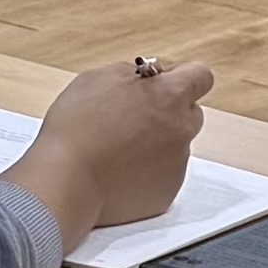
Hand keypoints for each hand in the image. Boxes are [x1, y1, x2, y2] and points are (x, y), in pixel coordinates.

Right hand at [5, 54, 216, 245]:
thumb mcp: (98, 79)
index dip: (183, 79)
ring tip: (117, 151)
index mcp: (169, 95)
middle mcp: (182, 128)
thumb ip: (131, 74)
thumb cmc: (77, 127)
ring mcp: (177, 163)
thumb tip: (145, 77)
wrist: (66, 179)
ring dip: (155, 145)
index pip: (201, 76)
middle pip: (190, 113)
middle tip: (135, 119)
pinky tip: (118, 173)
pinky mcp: (167, 193)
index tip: (166, 84)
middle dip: (169, 113)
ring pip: (176, 147)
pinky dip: (147, 173)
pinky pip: (163, 176)